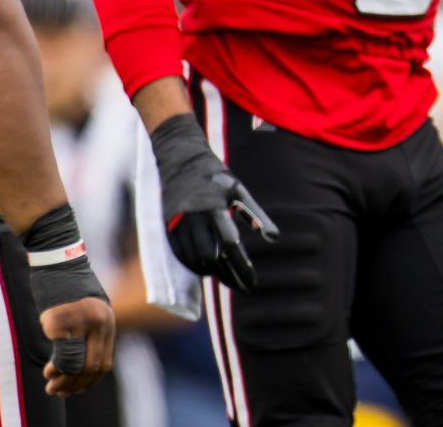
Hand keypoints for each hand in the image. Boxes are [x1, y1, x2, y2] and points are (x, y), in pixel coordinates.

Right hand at [40, 296, 115, 396]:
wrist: (58, 262)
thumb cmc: (68, 290)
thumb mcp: (87, 313)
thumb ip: (88, 337)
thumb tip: (78, 373)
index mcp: (108, 322)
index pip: (103, 363)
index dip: (89, 381)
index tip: (76, 390)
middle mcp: (99, 322)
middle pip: (91, 366)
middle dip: (75, 384)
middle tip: (59, 392)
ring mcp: (81, 321)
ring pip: (76, 363)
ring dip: (64, 380)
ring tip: (51, 386)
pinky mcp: (61, 321)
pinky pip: (60, 353)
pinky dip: (55, 368)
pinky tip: (48, 371)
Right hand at [149, 114, 279, 291]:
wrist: (180, 159)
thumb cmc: (215, 176)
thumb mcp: (239, 191)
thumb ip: (256, 215)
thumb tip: (274, 238)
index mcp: (215, 207)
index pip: (230, 243)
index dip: (241, 265)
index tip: (252, 281)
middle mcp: (194, 217)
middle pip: (211, 256)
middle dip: (227, 274)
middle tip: (242, 285)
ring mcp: (178, 223)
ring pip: (194, 259)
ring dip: (212, 272)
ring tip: (228, 277)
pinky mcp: (168, 227)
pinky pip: (181, 255)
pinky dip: (195, 266)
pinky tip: (208, 269)